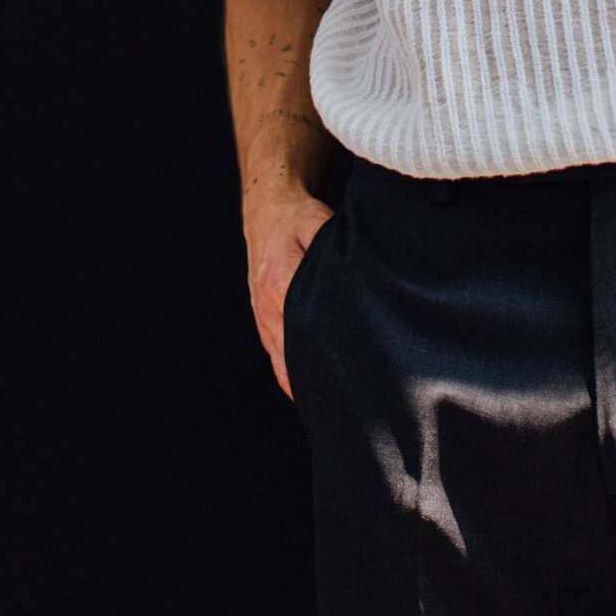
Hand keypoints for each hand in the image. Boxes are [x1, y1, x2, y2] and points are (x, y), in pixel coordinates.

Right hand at [245, 184, 333, 400]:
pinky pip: (274, 355)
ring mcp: (262, 315)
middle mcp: (267, 302)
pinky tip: (308, 393)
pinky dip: (289, 375)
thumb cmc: (297, 217)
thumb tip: (354, 273)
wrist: (266, 213)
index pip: (302, 323)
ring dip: (304, 379)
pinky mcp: (262, 320)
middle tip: (351, 394)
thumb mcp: (316, 221)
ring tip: (334, 402)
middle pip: (293, 348)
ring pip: (281, 358)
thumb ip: (329, 247)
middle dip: (318, 371)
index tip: (351, 366)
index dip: (326, 347)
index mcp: (280, 278)